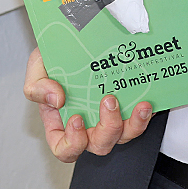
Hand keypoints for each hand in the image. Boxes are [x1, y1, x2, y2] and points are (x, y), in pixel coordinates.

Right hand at [23, 46, 152, 162]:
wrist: (74, 39)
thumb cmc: (53, 61)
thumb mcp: (37, 69)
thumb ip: (37, 87)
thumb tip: (56, 100)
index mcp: (61, 125)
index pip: (65, 149)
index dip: (73, 142)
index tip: (77, 118)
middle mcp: (87, 127)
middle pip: (100, 145)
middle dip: (108, 127)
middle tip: (109, 101)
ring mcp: (108, 119)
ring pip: (123, 136)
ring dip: (134, 124)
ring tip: (140, 105)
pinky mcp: (127, 109)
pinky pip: (139, 120)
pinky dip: (147, 114)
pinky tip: (151, 101)